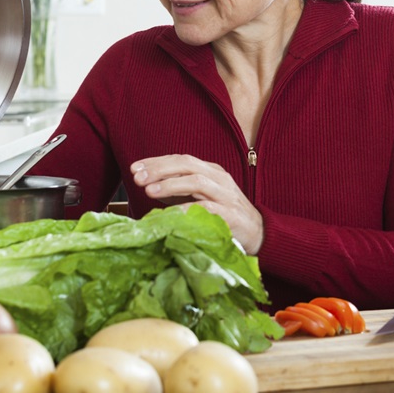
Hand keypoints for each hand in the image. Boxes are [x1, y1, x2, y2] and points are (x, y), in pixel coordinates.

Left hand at [130, 154, 263, 253]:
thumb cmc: (225, 215)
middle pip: (187, 164)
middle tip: (137, 176)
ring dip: (170, 184)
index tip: (135, 168)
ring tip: (148, 190)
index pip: (181, 159)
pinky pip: (207, 208)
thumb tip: (149, 186)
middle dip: (160, 168)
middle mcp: (219, 178)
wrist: (258, 233)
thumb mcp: (200, 198)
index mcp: (211, 171)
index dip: (156, 162)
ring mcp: (226, 195)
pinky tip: (170, 213)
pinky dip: (187, 208)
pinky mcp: (230, 215)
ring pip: (196, 181)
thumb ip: (178, 191)